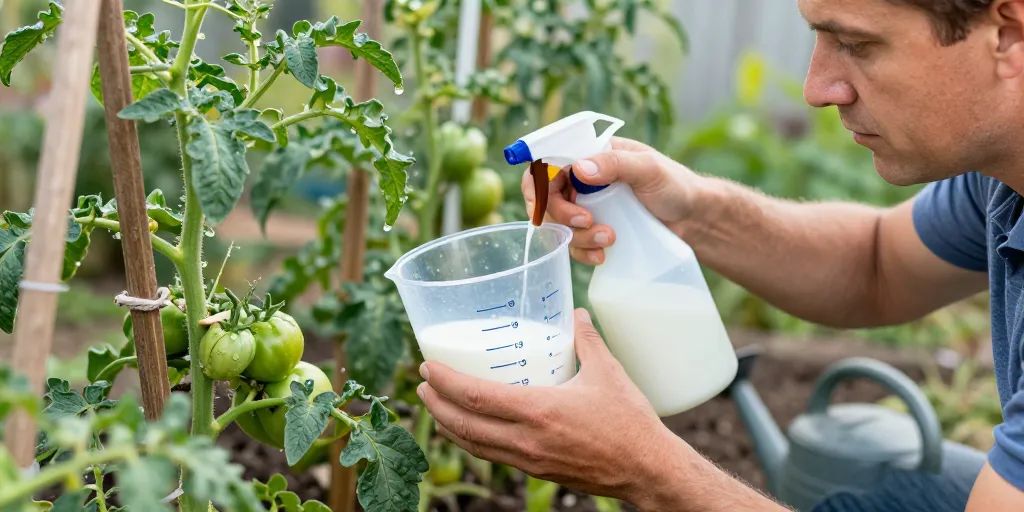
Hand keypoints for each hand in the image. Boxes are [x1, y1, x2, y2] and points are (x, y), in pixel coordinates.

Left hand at [416, 309, 679, 505]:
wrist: (646, 469)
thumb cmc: (630, 421)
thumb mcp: (608, 372)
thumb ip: (587, 339)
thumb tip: (574, 312)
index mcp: (539, 411)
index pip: (476, 398)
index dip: (445, 382)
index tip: (426, 366)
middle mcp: (526, 439)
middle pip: (463, 424)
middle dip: (435, 404)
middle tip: (422, 384)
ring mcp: (529, 459)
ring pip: (474, 445)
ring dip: (448, 425)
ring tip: (435, 406)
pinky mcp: (537, 471)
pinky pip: (493, 455)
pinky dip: (472, 441)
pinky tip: (470, 429)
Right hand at [520, 136, 699, 264]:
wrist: (693, 219)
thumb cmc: (675, 185)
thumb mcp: (648, 169)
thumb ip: (615, 164)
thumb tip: (579, 168)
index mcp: (591, 154)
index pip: (548, 161)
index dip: (537, 181)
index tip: (541, 202)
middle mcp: (582, 178)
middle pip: (546, 196)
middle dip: (561, 213)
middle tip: (586, 222)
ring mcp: (586, 205)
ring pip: (558, 223)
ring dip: (576, 236)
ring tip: (608, 239)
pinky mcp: (593, 229)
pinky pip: (573, 243)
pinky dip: (582, 251)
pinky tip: (602, 256)